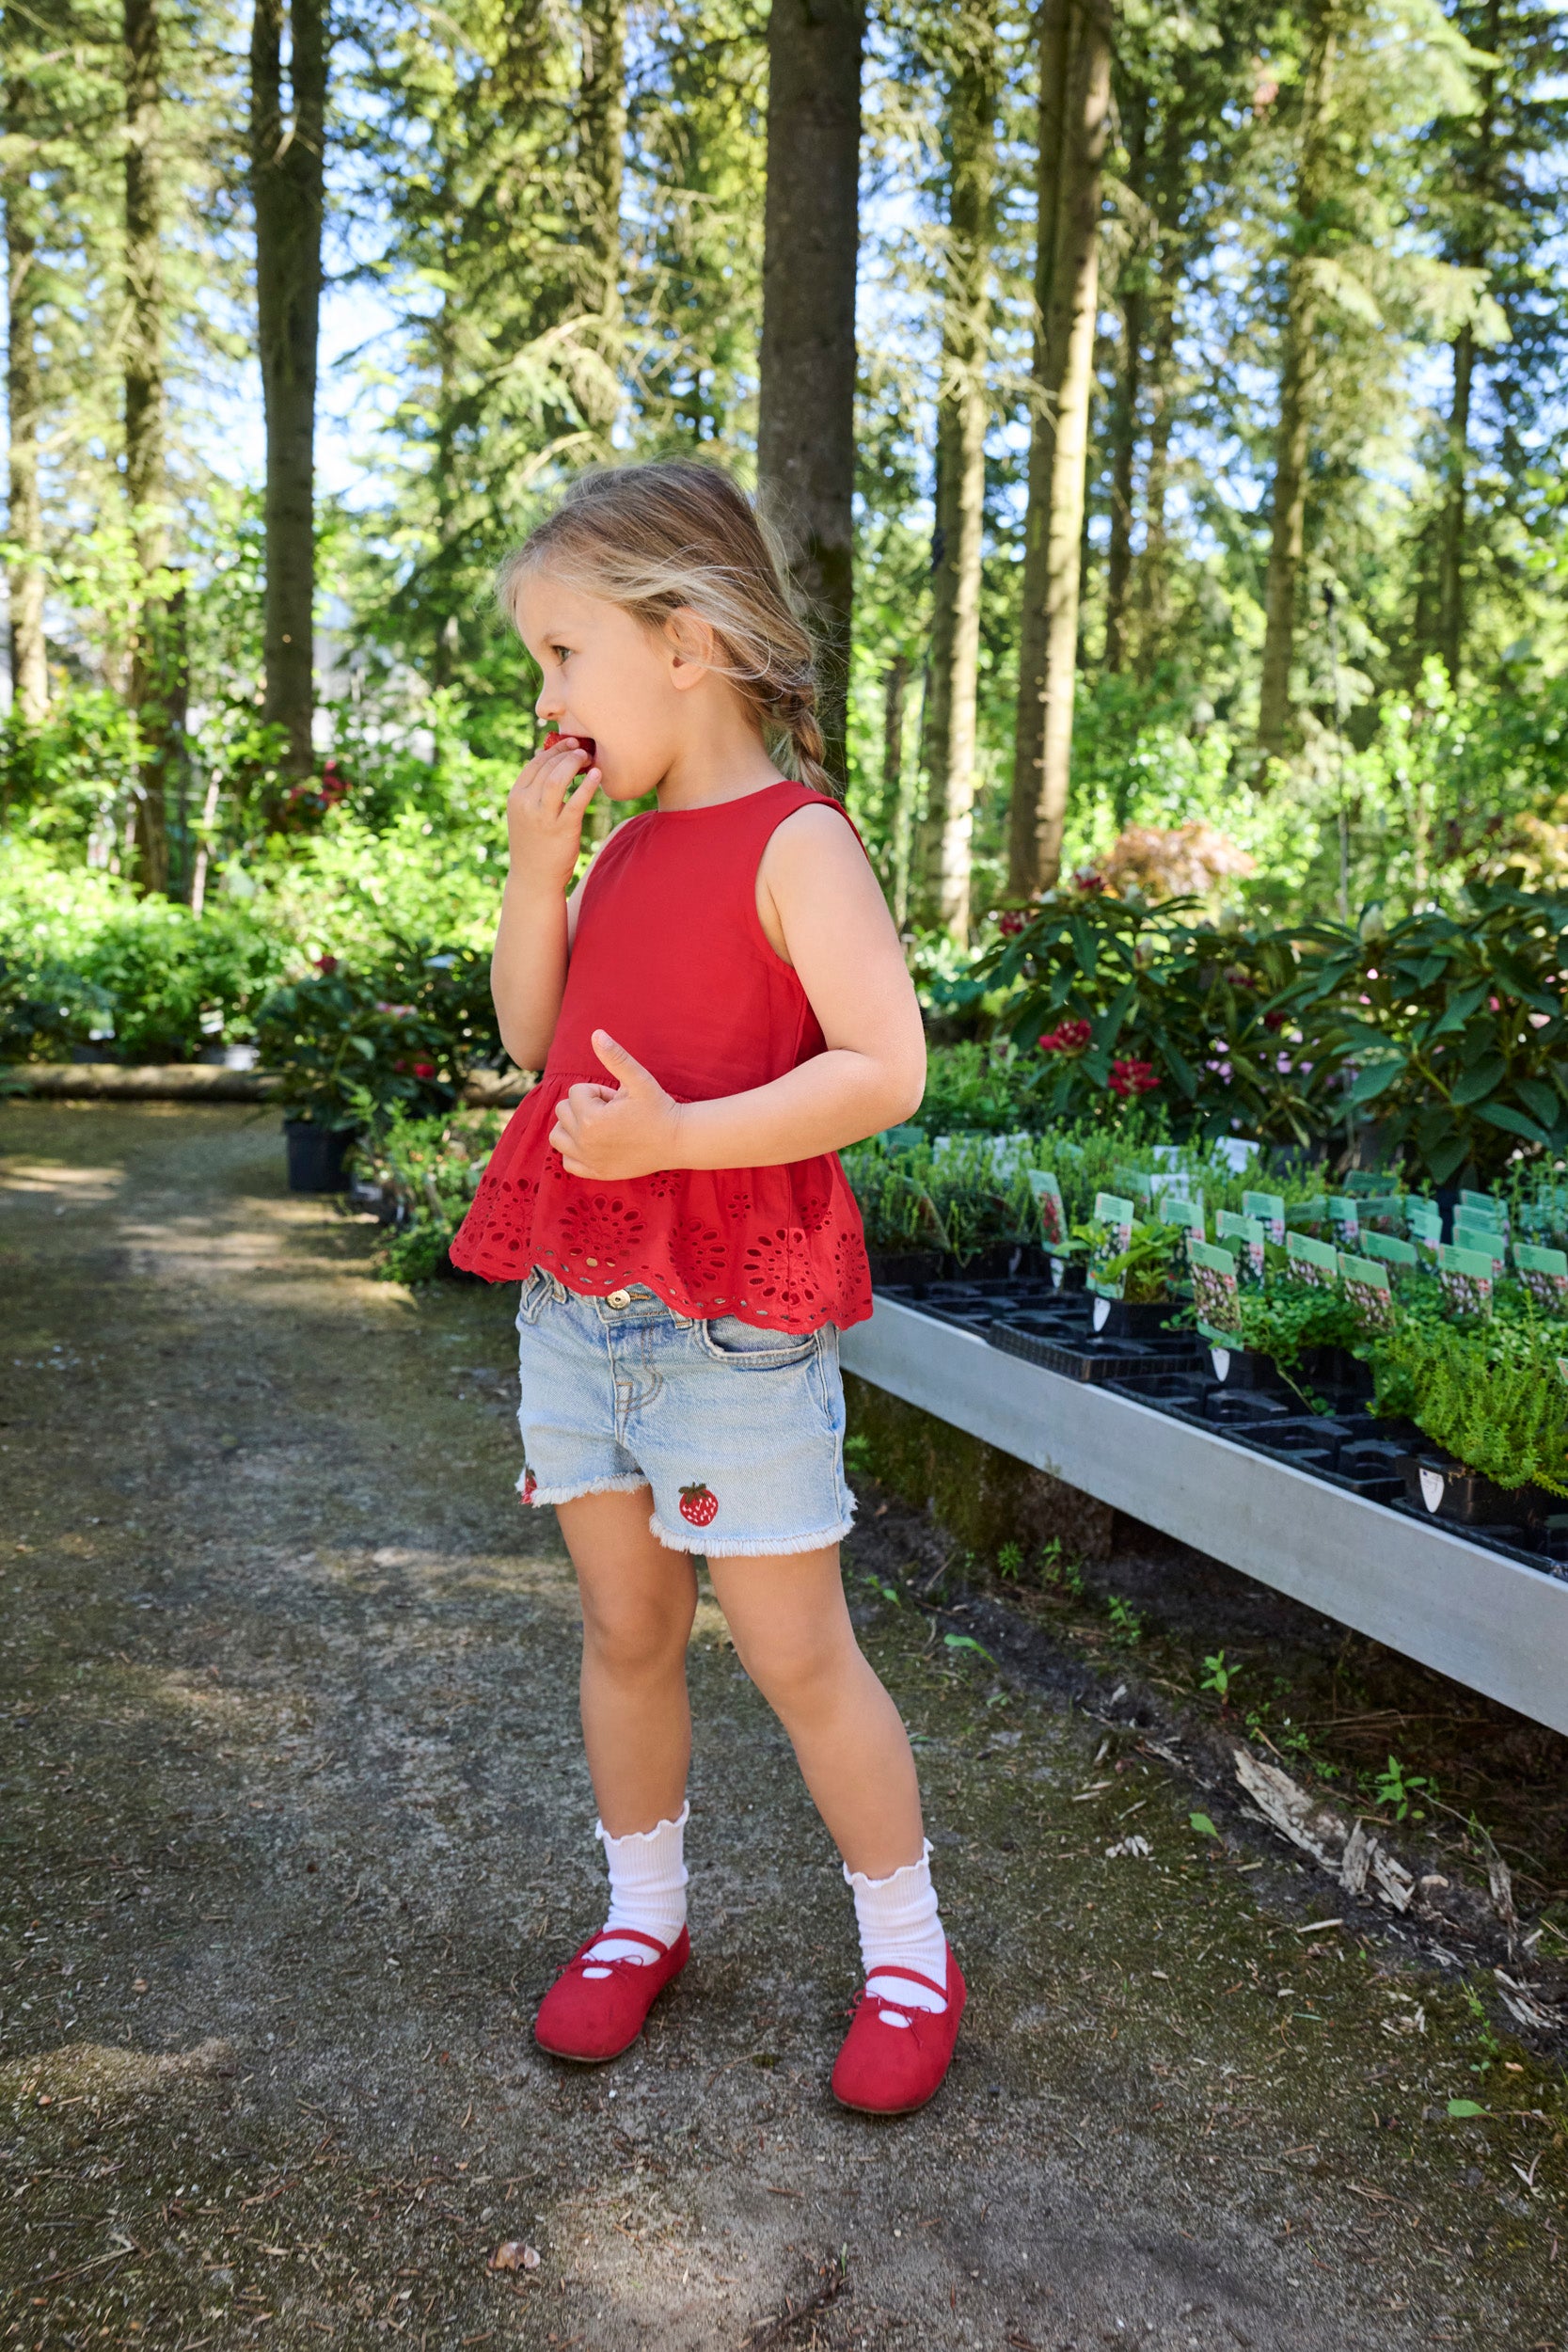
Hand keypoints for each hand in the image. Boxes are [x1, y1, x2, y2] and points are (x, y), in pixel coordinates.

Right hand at [504, 734, 600, 895]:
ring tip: (588, 758)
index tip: (568, 744)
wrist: (534, 878)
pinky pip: (577, 800)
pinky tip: (598, 776)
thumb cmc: (533, 844)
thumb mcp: (524, 815)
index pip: (534, 764)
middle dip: (567, 753)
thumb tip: (550, 761)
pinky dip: (588, 785)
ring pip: (558, 778)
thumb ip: (533, 791)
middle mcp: (526, 805)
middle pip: (547, 767)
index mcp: (516, 798)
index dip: (553, 750)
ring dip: (574, 763)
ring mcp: (544, 817)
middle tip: (582, 750)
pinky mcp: (563, 829)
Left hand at [549, 1030, 684, 1178]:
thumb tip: (596, 1033)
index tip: (619, 1100)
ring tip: (599, 1125)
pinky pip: (566, 1161)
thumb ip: (615, 1057)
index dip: (599, 1091)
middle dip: (585, 1107)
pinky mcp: (595, 1173)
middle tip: (613, 1112)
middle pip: (563, 1111)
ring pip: (558, 1136)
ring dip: (572, 1126)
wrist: (676, 1141)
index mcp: (591, 1119)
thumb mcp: (638, 1079)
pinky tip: (594, 1144)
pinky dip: (574, 1151)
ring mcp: (588, 1160)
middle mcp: (584, 1142)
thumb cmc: (658, 1107)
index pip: (576, 1092)